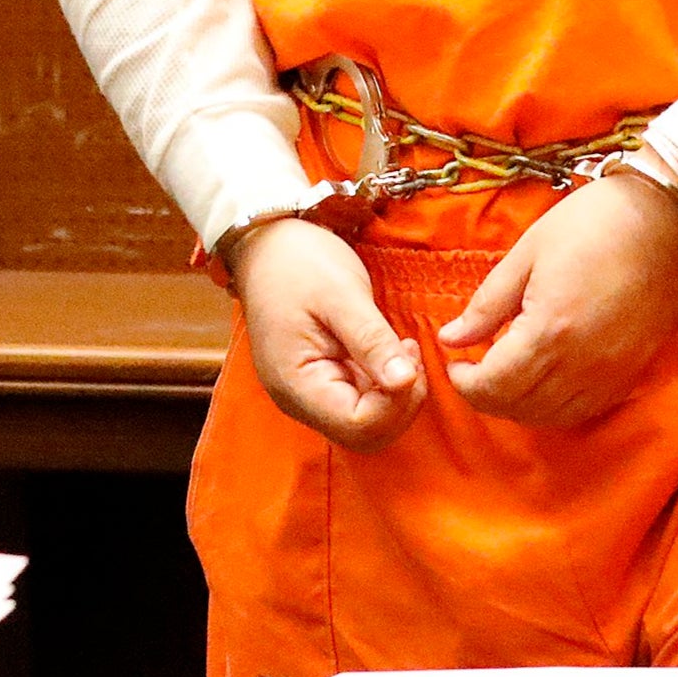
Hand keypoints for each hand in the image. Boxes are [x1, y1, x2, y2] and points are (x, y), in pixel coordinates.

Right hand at [227, 216, 425, 450]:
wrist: (267, 243)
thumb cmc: (299, 262)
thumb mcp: (341, 296)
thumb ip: (372, 341)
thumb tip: (405, 382)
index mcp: (297, 385)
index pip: (359, 426)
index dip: (395, 402)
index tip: (409, 356)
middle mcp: (300, 400)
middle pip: (364, 434)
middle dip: (399, 403)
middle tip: (410, 353)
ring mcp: (309, 393)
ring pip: (365, 422)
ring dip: (394, 395)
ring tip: (401, 348)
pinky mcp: (320, 380)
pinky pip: (359, 401)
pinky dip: (383, 384)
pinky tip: (388, 350)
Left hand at [441, 172, 677, 427]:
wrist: (664, 218)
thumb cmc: (591, 223)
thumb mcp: (527, 253)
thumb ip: (487, 303)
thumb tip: (451, 338)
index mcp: (550, 330)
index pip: (494, 385)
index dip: (465, 383)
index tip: (454, 364)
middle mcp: (581, 363)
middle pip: (519, 407)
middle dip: (486, 396)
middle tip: (473, 371)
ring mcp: (610, 372)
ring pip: (552, 416)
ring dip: (519, 406)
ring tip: (506, 376)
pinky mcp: (631, 372)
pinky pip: (585, 410)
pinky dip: (555, 407)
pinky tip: (544, 382)